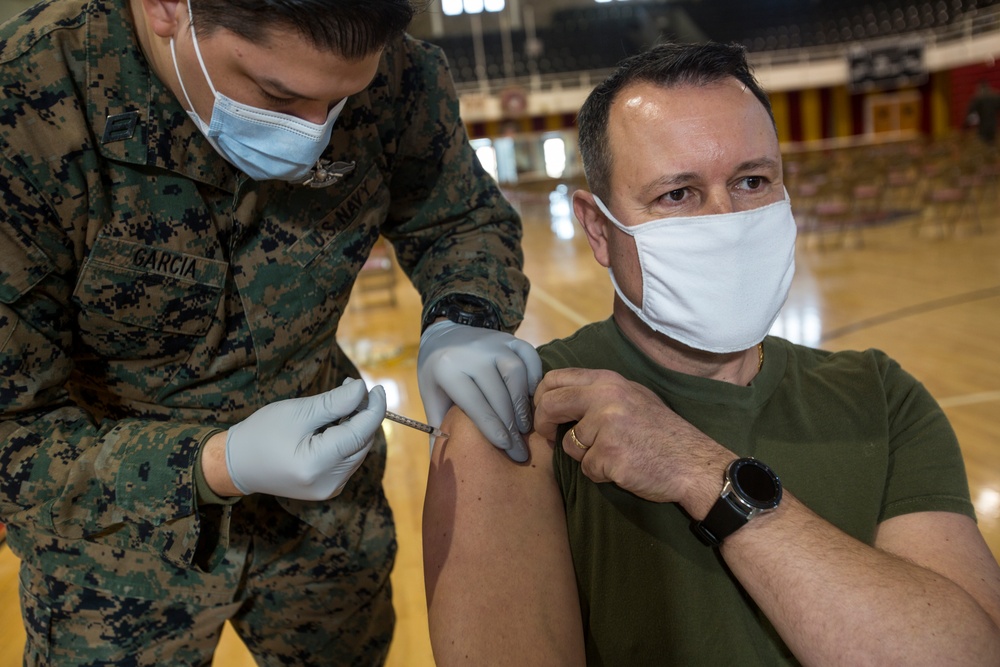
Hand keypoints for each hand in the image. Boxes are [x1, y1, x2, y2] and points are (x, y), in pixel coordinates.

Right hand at [223, 378, 385, 500]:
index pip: (361, 433)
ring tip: (342, 404)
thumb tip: (363, 389)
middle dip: (364, 415)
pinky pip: (348, 461)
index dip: (373, 409)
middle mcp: (329, 482)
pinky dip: (347, 441)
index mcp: (317, 464)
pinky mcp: (328, 488)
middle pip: (362, 443)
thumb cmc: (262, 433)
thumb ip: (334, 402)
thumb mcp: (298, 412)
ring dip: (356, 427)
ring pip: (358, 452)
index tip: (377, 387)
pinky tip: (336, 425)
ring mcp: (329, 489)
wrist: (237, 464)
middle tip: (352, 389)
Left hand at [418, 320, 542, 461]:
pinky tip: (535, 398)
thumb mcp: (432, 398)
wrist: (445, 333)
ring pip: (516, 374)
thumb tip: (440, 472)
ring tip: (528, 428)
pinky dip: (535, 377)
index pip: (474, 402)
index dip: (491, 426)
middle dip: (511, 425)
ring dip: (524, 403)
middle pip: (498, 392)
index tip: (505, 447)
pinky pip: (529, 356)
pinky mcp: (509, 337)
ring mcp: (493, 342)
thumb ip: (438, 429)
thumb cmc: (438, 374)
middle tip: (520, 450)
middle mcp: (472, 353)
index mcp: (447, 369)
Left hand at [533, 368, 730, 509]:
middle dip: (543, 424)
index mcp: (609, 381)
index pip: (555, 378)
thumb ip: (598, 393)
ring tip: (613, 454)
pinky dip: (600, 473)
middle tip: (549, 437)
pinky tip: (623, 468)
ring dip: (584, 455)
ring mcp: (607, 427)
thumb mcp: (632, 397)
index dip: (541, 397)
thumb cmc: (661, 432)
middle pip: (550, 405)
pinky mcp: (609, 455)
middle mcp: (606, 398)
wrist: (693, 462)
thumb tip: (558, 396)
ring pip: (568, 444)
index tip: (543, 412)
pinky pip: (587, 468)